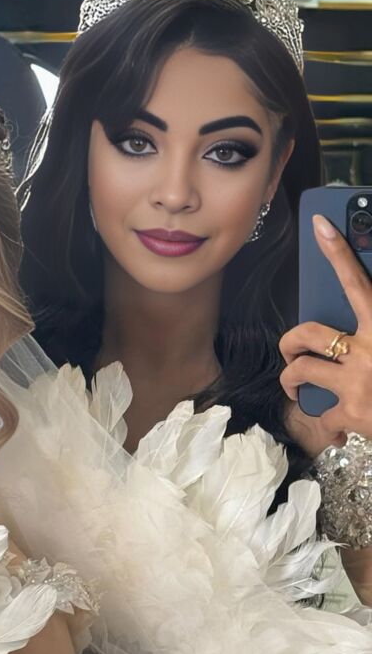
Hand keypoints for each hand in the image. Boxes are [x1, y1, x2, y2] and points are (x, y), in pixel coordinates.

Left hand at [279, 214, 371, 443]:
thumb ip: (371, 328)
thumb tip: (353, 325)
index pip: (358, 283)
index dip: (338, 253)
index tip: (320, 225)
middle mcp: (368, 350)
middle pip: (308, 332)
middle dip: (289, 341)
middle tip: (291, 351)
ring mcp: (356, 382)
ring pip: (300, 370)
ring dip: (292, 381)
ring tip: (297, 387)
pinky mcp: (350, 413)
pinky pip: (319, 414)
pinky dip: (325, 423)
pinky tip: (337, 429)